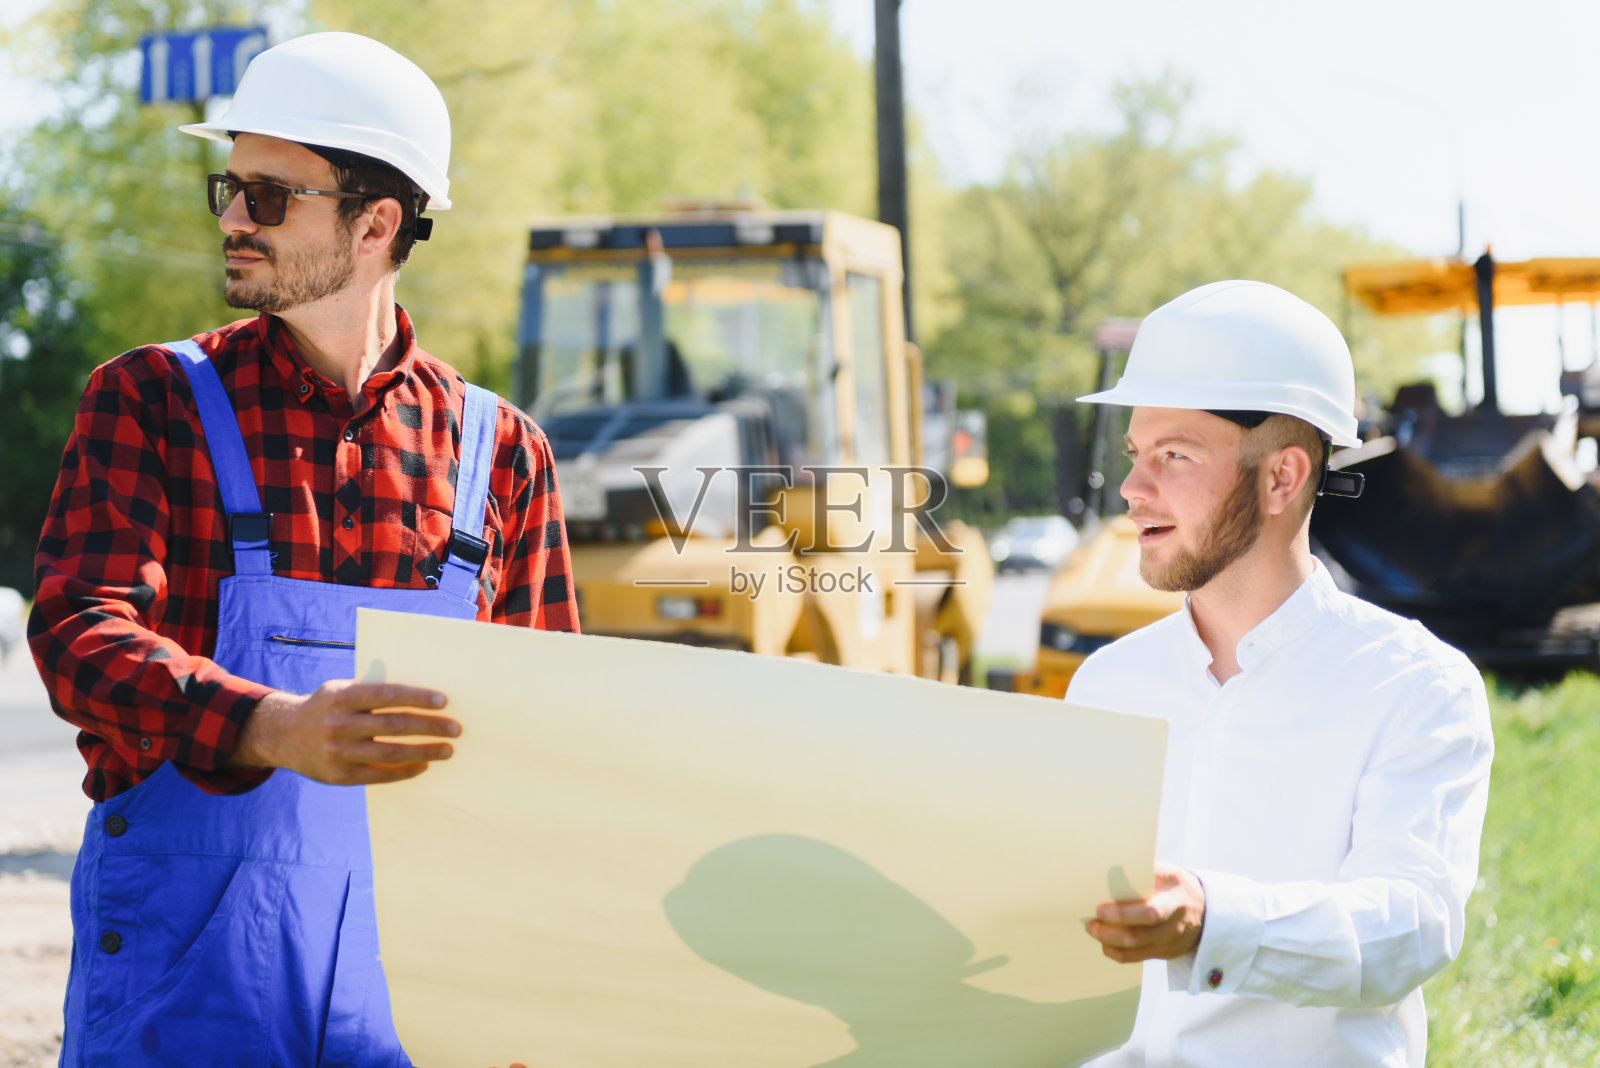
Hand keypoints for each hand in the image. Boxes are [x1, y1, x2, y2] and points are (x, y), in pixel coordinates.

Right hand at [230, 679, 458, 785]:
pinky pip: (380, 775)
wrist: (282, 735)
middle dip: (430, 727)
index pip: (387, 695)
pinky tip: (424, 764)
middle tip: (456, 728)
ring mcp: (339, 752)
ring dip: (425, 752)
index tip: (444, 701)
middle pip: (395, 725)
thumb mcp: (340, 689)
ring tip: (447, 749)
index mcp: (343, 698)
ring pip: (391, 753)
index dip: (417, 697)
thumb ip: (371, 690)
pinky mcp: (339, 776)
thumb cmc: (325, 707)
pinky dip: (405, 771)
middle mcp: (340, 724)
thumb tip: (417, 694)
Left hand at [1084, 861, 1205, 962]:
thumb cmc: (1177, 886)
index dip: (1123, 914)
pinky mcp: (1164, 952)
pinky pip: (1136, 958)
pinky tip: (1105, 944)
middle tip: (1090, 923)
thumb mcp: (1169, 872)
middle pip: (1138, 935)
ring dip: (1108, 942)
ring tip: (1093, 930)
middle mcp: (1173, 924)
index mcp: (1174, 899)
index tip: (1100, 909)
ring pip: (1134, 949)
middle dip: (1108, 931)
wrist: (1205, 910)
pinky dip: (1116, 953)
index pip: (1150, 912)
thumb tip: (1113, 870)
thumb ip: (1146, 871)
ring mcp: (1169, 941)